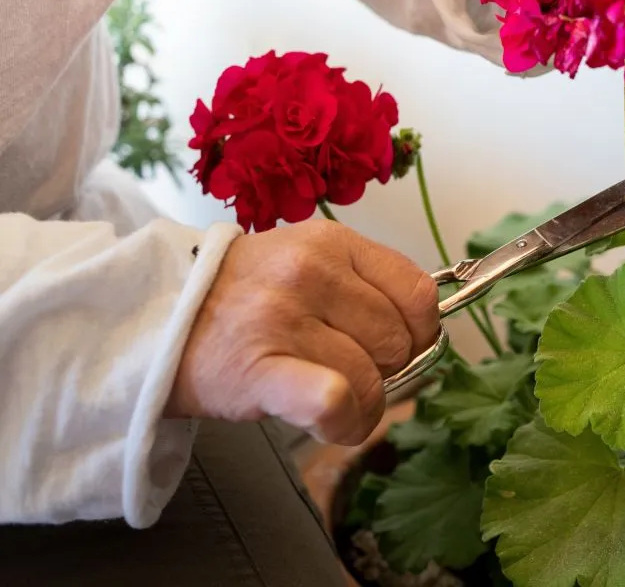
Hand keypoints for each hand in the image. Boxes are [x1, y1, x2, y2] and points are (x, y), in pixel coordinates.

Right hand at [166, 220, 440, 444]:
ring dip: (360, 406)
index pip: (418, 294)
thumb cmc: (243, 298)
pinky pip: (334, 400)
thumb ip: (365, 284)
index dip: (419, 331)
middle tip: (345, 370)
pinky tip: (330, 421)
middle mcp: (310, 273)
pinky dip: (344, 421)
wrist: (157, 320)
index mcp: (332, 243)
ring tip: (326, 399)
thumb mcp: (307, 261)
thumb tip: (427, 329)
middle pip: (397, 343)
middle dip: (383, 370)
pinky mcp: (261, 370)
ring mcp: (283, 319)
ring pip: (370, 382)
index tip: (398, 345)